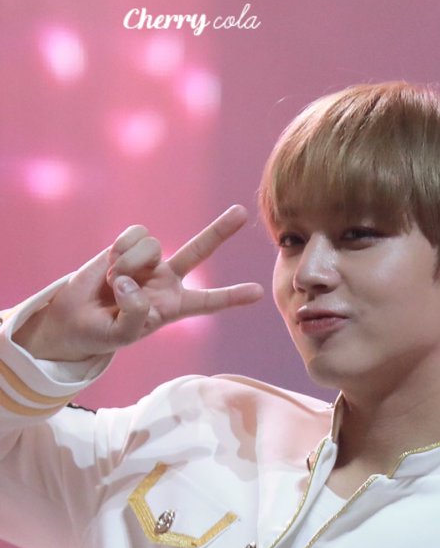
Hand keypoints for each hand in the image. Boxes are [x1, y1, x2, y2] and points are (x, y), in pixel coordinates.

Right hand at [12, 206, 263, 361]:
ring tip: (116, 284)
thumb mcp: (121, 335)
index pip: (208, 301)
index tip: (259, 292)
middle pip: (198, 250)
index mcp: (174, 306)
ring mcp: (149, 260)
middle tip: (242, 212)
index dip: (232, 296)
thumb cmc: (103, 332)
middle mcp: (167, 279)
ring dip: (128, 265)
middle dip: (220, 230)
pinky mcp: (129, 246)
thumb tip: (134, 281)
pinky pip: (133, 236)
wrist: (73, 319)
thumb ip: (134, 313)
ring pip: (152, 247)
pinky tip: (111, 266)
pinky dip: (119, 251)